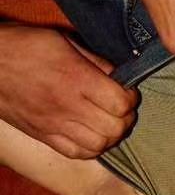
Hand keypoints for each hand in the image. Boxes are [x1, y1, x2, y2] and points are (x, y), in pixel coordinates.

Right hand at [0, 25, 136, 157]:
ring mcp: (54, 124)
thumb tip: (121, 76)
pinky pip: (77, 153)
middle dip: (125, 119)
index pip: (121, 102)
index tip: (126, 91)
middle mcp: (67, 105)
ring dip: (110, 136)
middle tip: (120, 108)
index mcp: (75, 77)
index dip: (131, 98)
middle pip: (115, 128)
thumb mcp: (62, 41)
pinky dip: (91, 148)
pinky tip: (90, 134)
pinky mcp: (43, 136)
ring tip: (107, 122)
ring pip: (99, 146)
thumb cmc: (22, 46)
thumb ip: (95, 60)